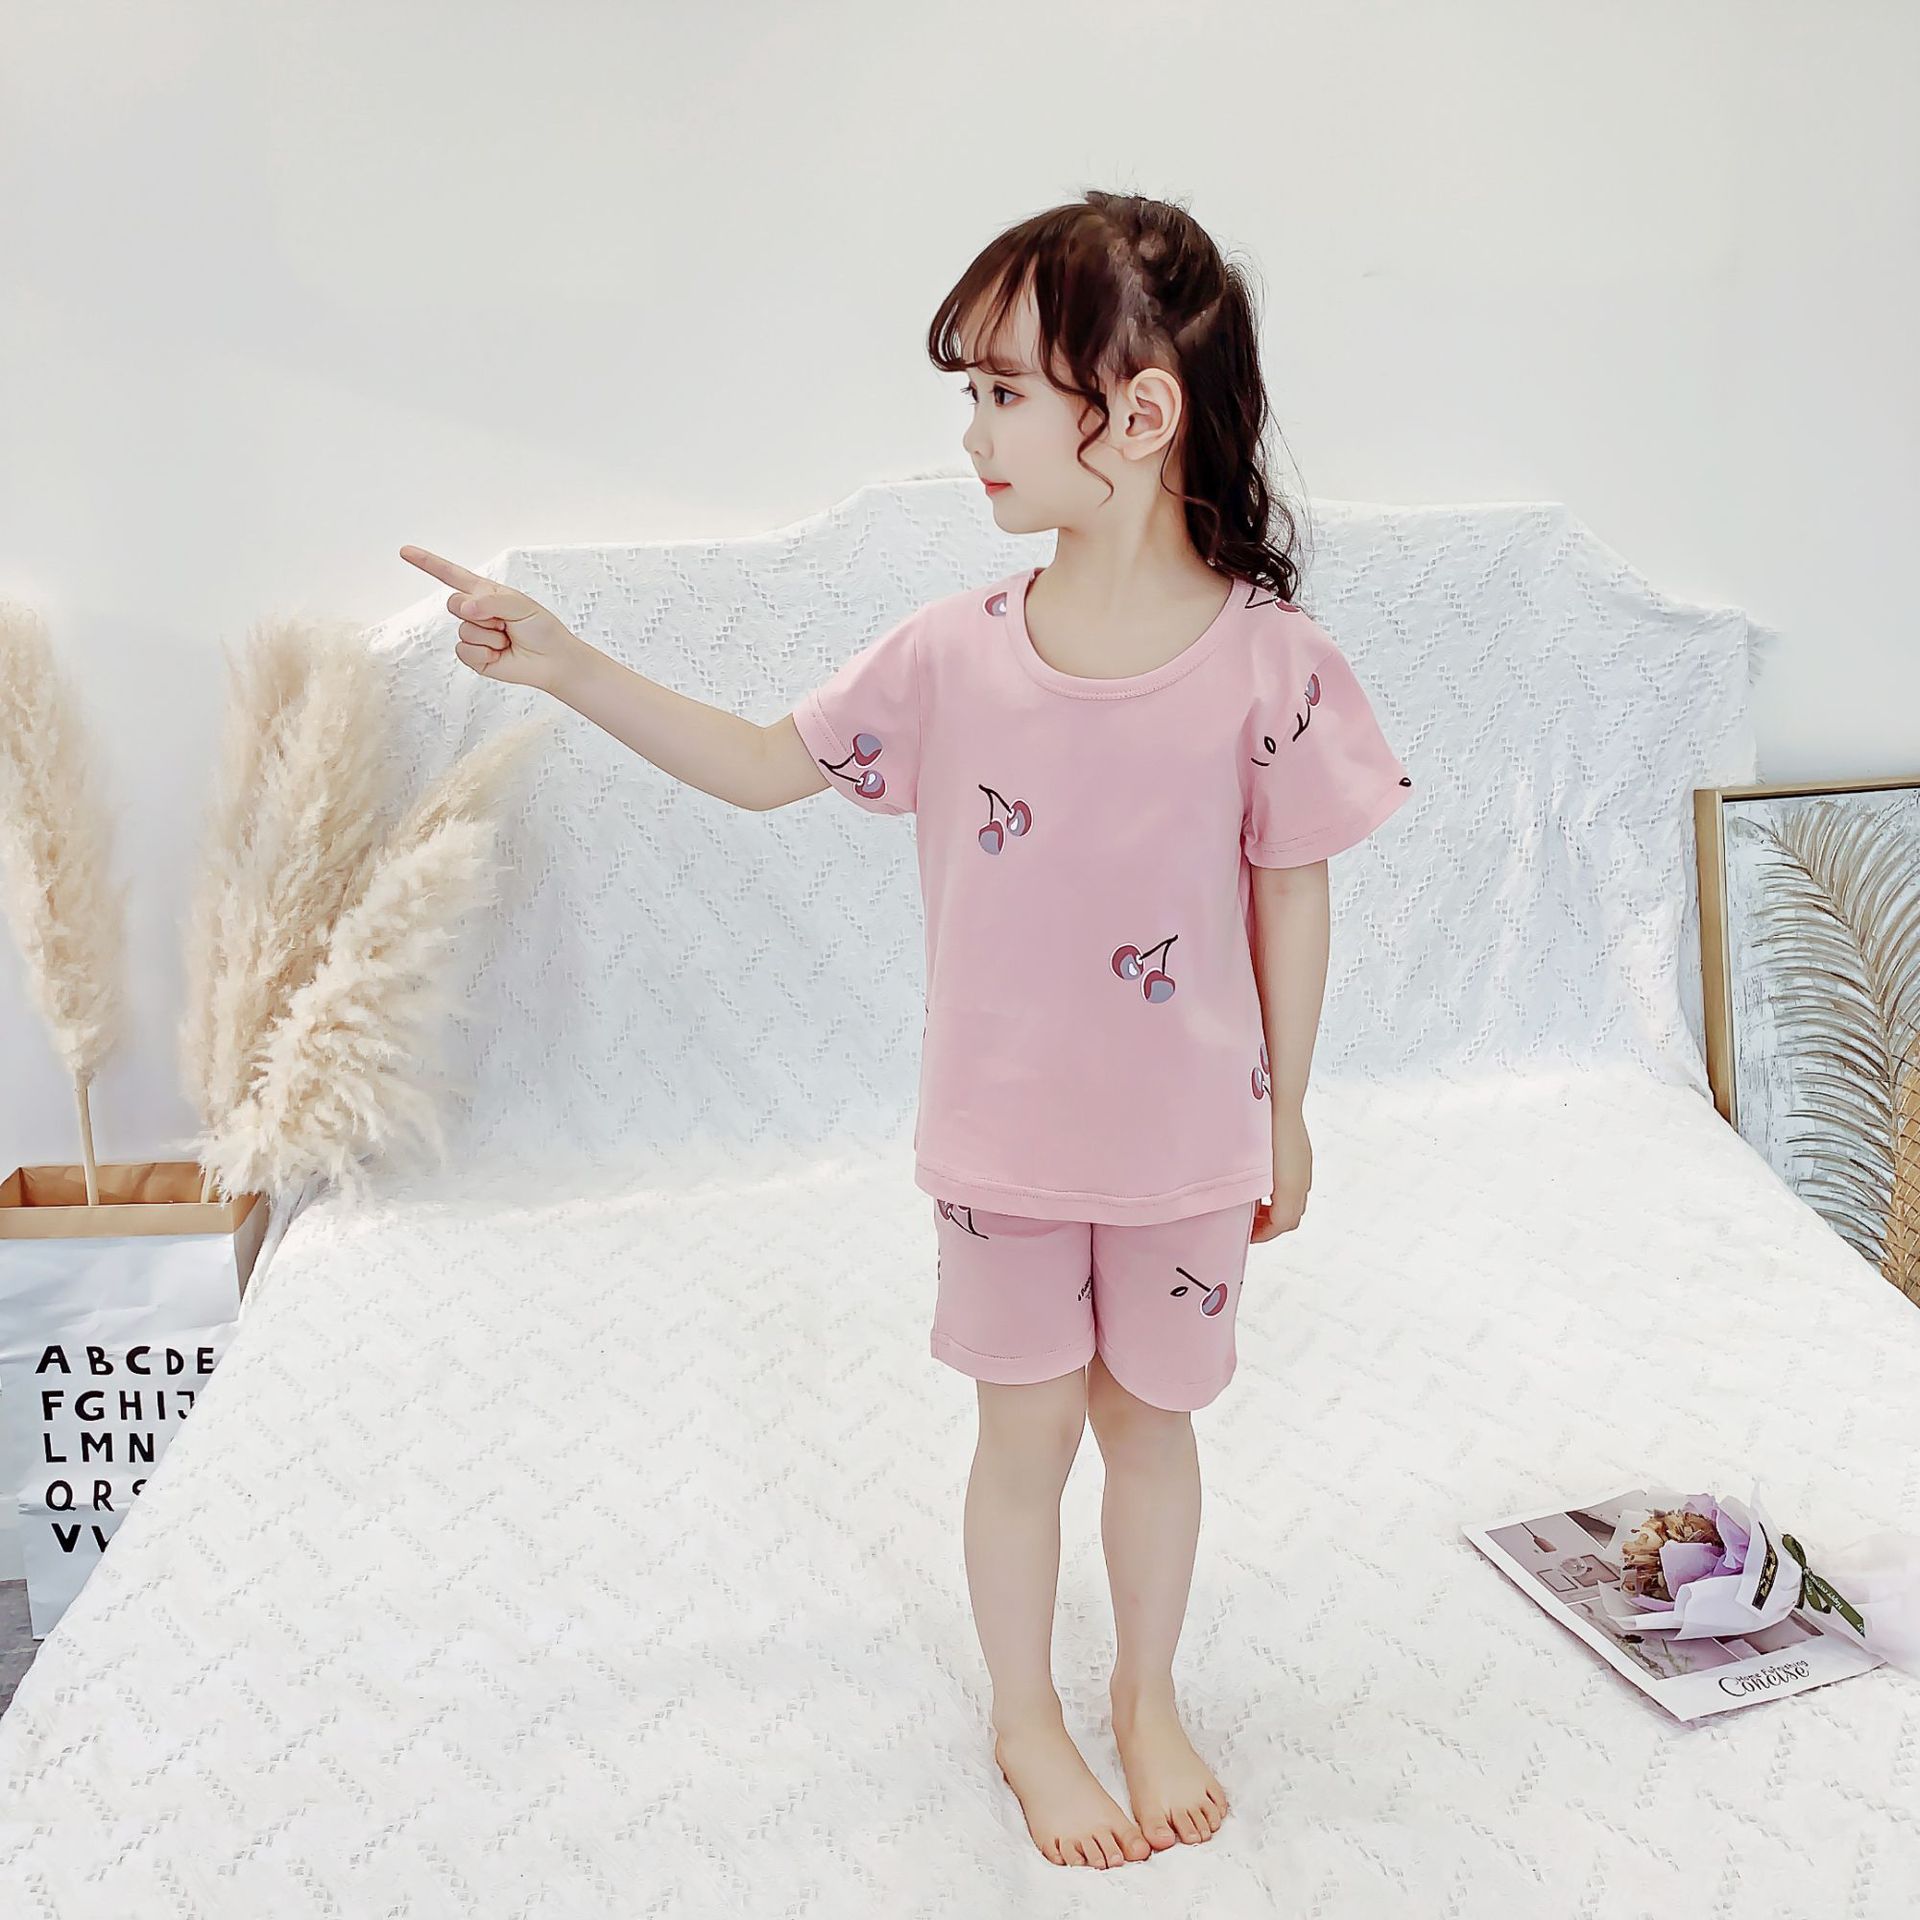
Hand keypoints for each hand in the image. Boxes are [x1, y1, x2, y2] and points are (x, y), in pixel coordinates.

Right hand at [399, 544, 591, 694]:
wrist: (552, 661)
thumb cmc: (541, 629)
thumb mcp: (520, 604)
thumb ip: (491, 601)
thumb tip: (465, 609)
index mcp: (485, 594)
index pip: (451, 575)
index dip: (427, 563)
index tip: (405, 552)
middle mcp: (475, 612)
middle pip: (454, 604)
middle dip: (481, 612)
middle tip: (505, 623)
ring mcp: (472, 635)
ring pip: (463, 630)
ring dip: (490, 636)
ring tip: (508, 640)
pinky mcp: (473, 657)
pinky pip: (465, 651)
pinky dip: (485, 653)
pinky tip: (500, 654)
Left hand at [1251, 1104, 1310, 1241]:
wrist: (1281, 1099)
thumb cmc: (1262, 1130)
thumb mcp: (1253, 1166)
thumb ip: (1251, 1192)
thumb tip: (1244, 1211)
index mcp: (1289, 1187)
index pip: (1281, 1224)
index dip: (1263, 1235)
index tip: (1247, 1234)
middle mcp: (1302, 1181)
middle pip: (1291, 1218)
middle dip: (1270, 1226)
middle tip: (1249, 1225)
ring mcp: (1305, 1168)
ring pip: (1296, 1202)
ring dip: (1277, 1211)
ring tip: (1255, 1207)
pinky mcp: (1303, 1157)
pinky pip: (1297, 1187)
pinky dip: (1282, 1196)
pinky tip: (1266, 1186)